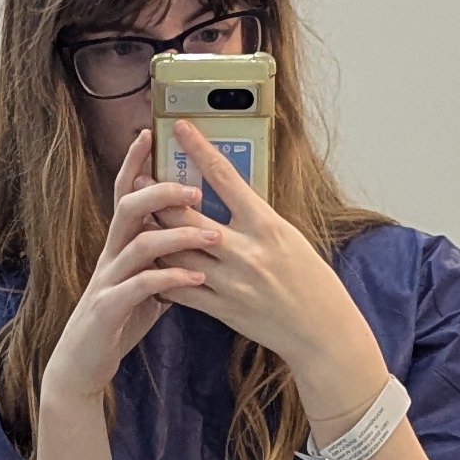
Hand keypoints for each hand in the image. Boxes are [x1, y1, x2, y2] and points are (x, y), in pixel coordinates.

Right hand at [39, 132, 223, 409]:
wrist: (81, 364)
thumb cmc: (116, 323)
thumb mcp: (143, 285)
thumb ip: (163, 261)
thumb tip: (193, 243)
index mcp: (120, 245)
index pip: (125, 194)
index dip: (134, 162)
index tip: (150, 133)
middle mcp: (110, 255)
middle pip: (129, 207)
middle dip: (161, 191)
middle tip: (196, 188)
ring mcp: (107, 281)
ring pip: (139, 244)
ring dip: (178, 235)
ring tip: (214, 234)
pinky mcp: (108, 308)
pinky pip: (139, 286)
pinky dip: (170, 279)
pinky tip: (196, 278)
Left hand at [169, 125, 387, 426]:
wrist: (322, 331)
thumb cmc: (311, 280)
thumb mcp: (289, 237)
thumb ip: (255, 218)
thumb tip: (225, 194)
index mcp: (268, 226)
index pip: (226, 177)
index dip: (199, 149)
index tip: (180, 127)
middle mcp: (246, 252)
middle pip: (187, 217)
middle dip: (159, 195)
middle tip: (141, 177)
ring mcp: (231, 283)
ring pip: (176, 252)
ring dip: (154, 233)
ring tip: (138, 216)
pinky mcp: (222, 309)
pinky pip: (180, 288)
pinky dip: (162, 273)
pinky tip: (150, 261)